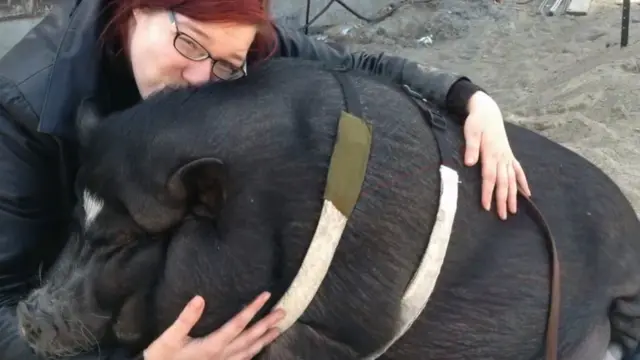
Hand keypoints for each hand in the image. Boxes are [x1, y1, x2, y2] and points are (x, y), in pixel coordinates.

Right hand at [143, 292, 284, 359]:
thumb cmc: (162, 357)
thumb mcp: (170, 337)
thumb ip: (186, 319)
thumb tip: (200, 298)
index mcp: (213, 345)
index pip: (239, 324)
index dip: (253, 308)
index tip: (266, 295)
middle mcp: (222, 356)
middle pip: (250, 338)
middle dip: (267, 324)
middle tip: (283, 312)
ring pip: (249, 351)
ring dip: (265, 339)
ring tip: (278, 329)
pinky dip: (253, 353)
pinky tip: (257, 349)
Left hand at [463, 91, 530, 219]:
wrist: (488, 111)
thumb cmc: (476, 121)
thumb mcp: (470, 131)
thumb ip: (471, 147)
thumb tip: (469, 162)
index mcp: (491, 153)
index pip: (489, 177)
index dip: (488, 192)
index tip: (486, 206)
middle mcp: (501, 157)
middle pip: (503, 182)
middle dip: (503, 200)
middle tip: (502, 216)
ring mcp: (507, 156)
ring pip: (512, 179)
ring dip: (513, 195)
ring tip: (513, 210)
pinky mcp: (509, 154)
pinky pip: (518, 170)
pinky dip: (523, 182)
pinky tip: (527, 193)